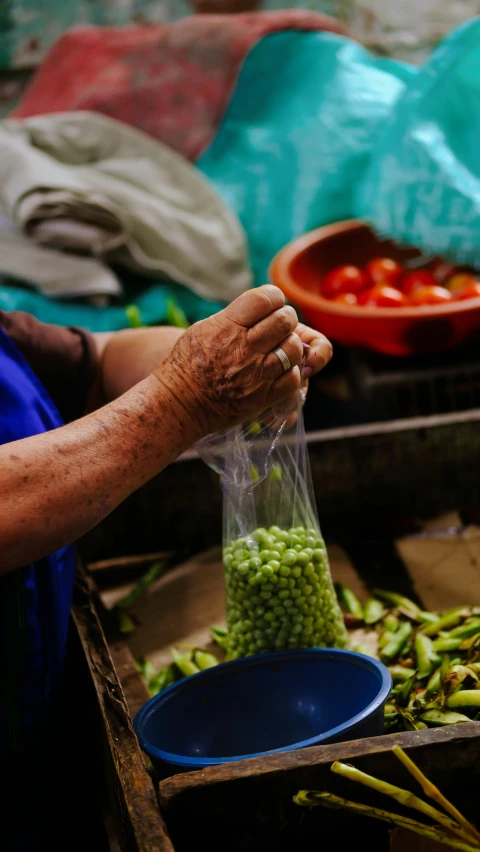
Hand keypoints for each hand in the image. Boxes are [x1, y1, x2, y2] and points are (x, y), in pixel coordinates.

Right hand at [155, 286, 331, 437]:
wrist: (180, 403)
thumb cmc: (188, 362)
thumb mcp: (203, 328)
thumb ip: (234, 316)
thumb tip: (263, 305)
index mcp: (227, 327)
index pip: (266, 298)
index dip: (274, 297)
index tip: (271, 303)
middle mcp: (244, 348)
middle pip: (285, 320)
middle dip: (286, 318)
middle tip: (280, 325)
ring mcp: (256, 374)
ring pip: (293, 349)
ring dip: (291, 345)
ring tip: (280, 348)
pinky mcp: (263, 397)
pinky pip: (293, 378)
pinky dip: (290, 372)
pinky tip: (279, 370)